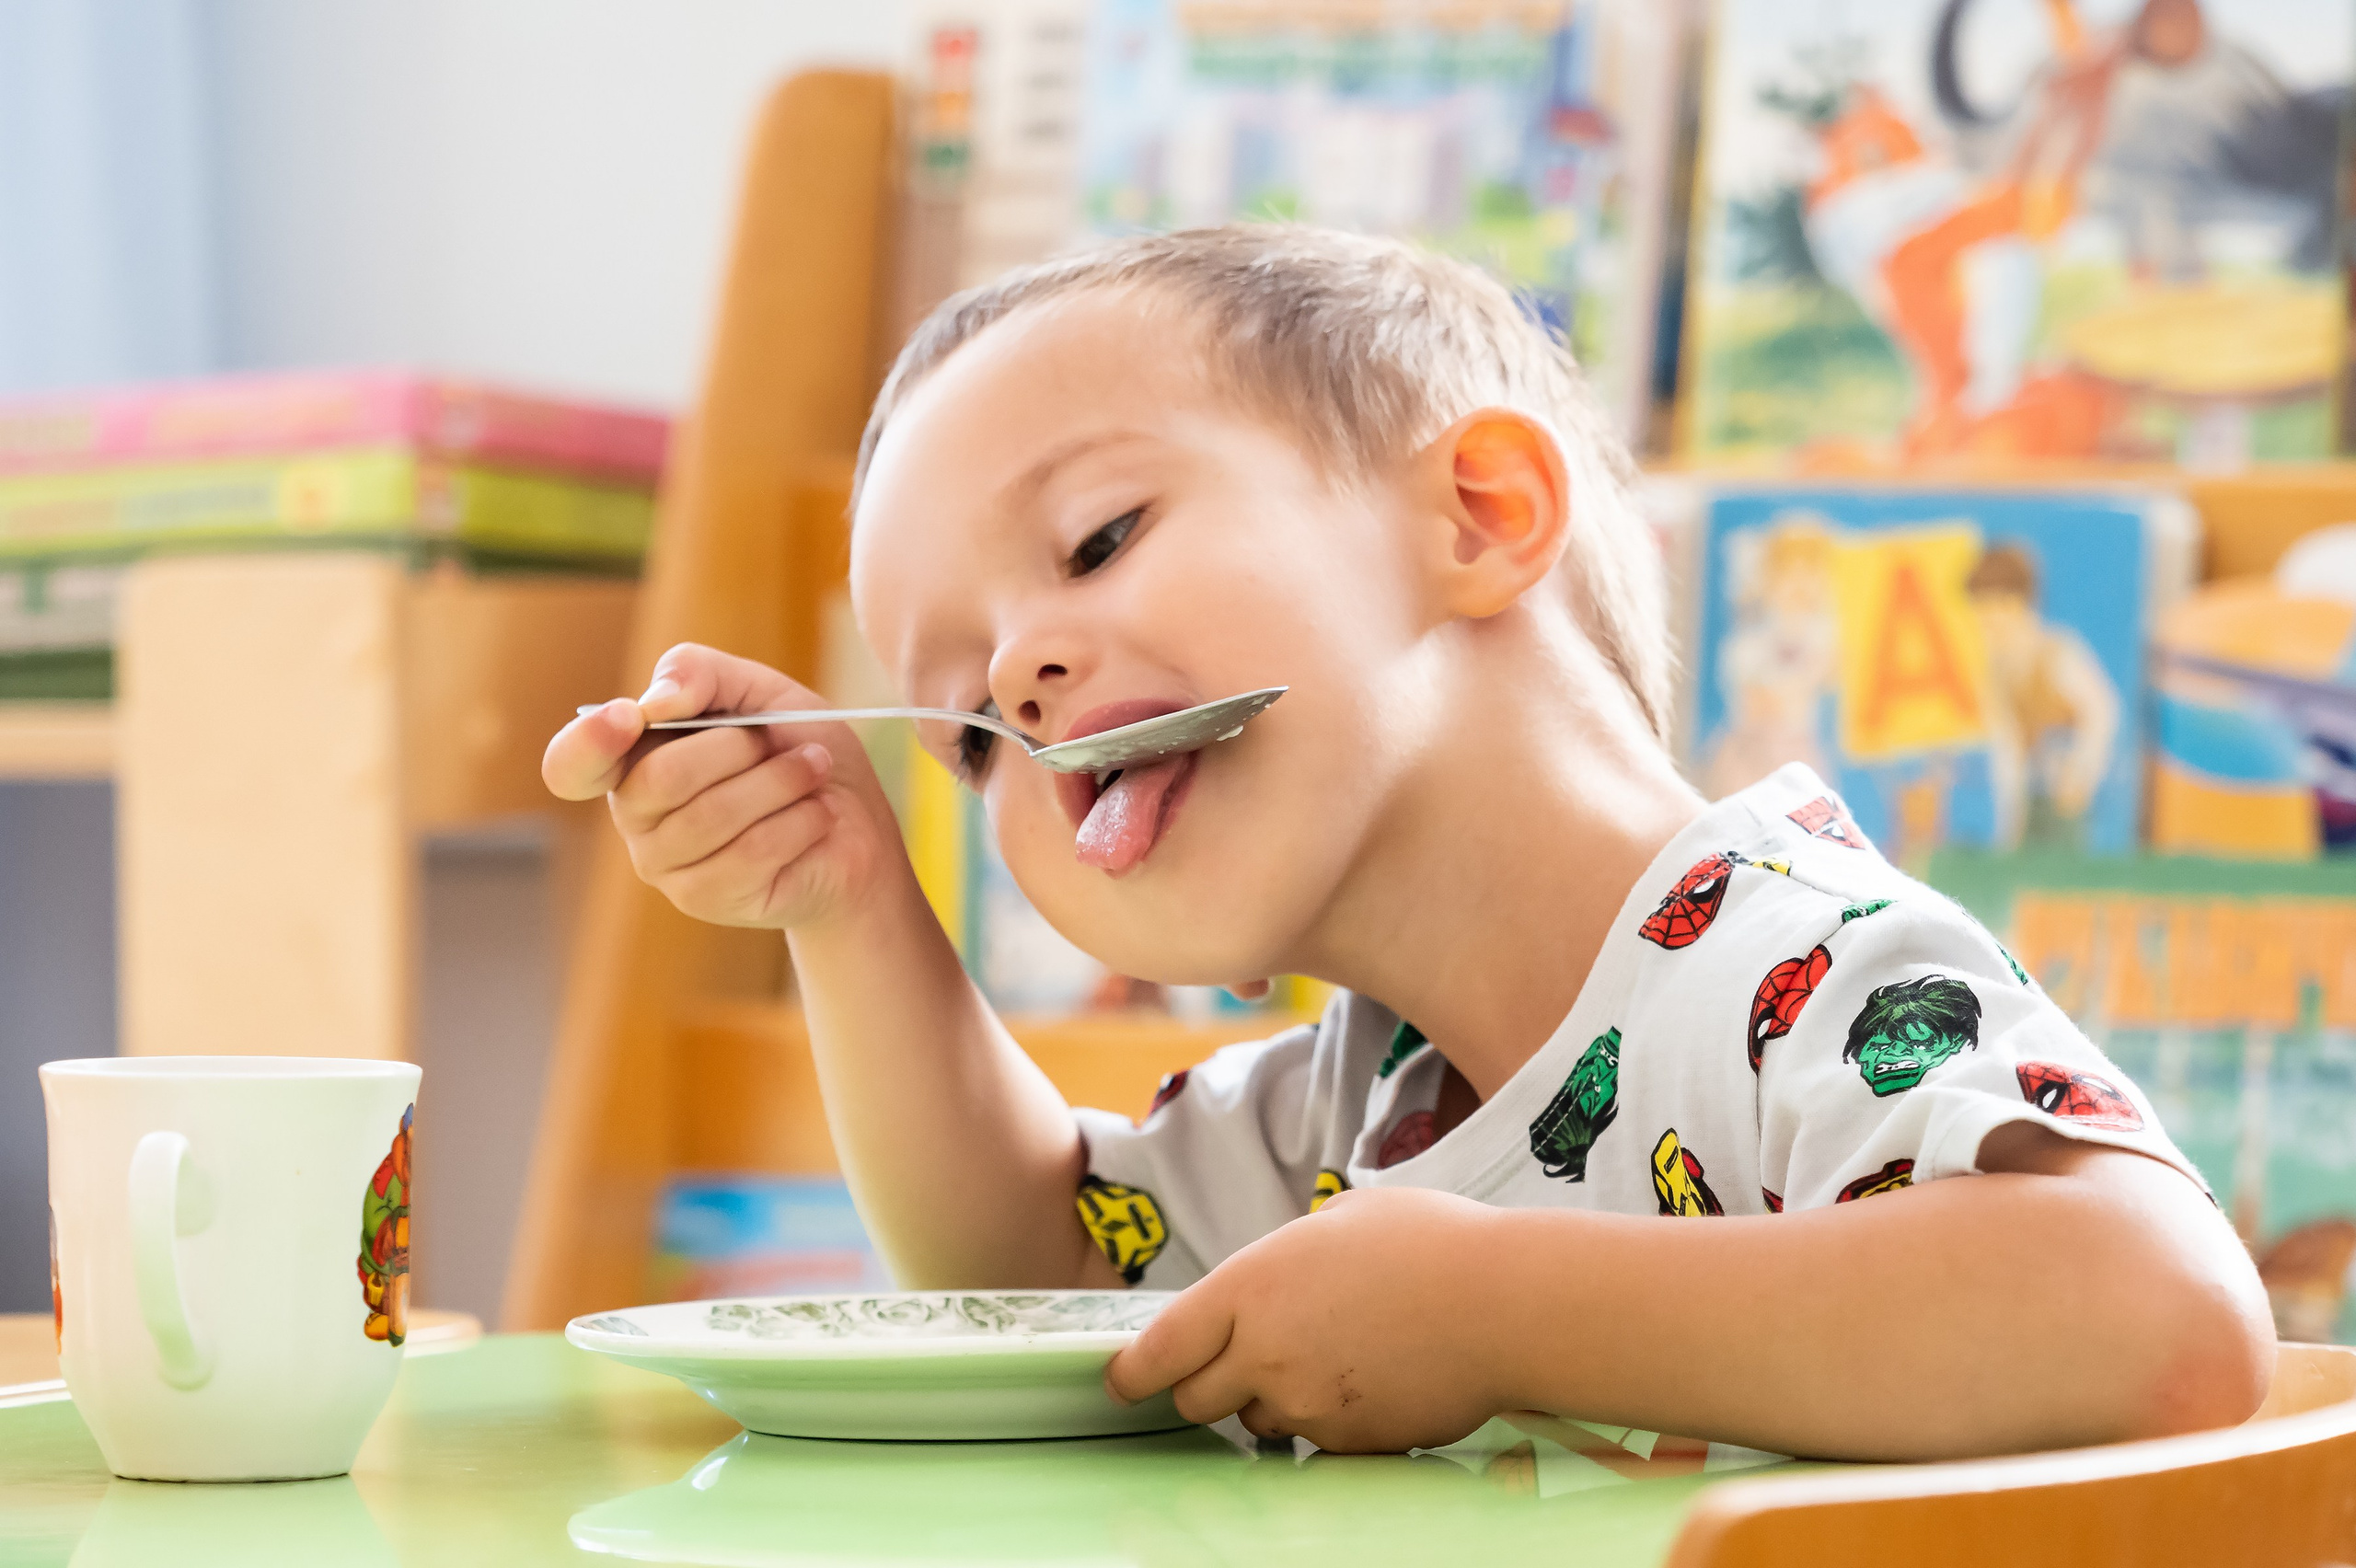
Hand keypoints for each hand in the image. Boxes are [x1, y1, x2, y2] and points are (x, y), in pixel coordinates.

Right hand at [543, 642, 909, 929]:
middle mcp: (636, 814)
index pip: (571, 764)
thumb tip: (654, 700)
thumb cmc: (798, 752)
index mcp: (634, 758)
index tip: (629, 716)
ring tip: (815, 769)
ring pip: (711, 816)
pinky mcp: (704, 899)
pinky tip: (817, 815)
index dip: (587, 741)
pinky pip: (749, 853)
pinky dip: (798, 822)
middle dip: (739, 749)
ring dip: (781, 782)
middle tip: (787, 743)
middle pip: (660, 778)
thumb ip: (700, 673)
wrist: (856, 826)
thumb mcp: (759, 691)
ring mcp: (665, 864)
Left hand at [1104, 1187, 1507, 1452]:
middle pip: (1197, 1400)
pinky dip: (1330, 1420)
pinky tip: (1371, 1380)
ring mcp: (1306, 1405)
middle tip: (1235, 1368)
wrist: (1505, 1304)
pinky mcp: (1349, 1444)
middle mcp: (1264, 1353)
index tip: (1123, 1381)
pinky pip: (1317, 1441)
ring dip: (1273, 1402)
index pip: (1160, 1350)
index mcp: (1250, 1287)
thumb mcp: (1340, 1220)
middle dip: (1207, 1388)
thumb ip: (1289, 1258)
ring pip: (1260, 1422)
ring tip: (1330, 1359)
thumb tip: (1281, 1280)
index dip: (1133, 1372)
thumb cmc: (1431, 1244)